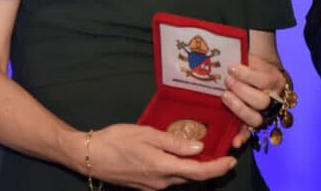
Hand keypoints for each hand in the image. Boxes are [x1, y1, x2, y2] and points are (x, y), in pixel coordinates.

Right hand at [82, 123, 235, 190]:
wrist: (89, 156)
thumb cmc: (116, 140)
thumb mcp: (147, 134)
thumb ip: (174, 143)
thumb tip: (198, 149)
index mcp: (162, 167)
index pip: (198, 172)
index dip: (218, 168)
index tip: (231, 161)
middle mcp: (160, 182)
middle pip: (192, 177)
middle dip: (210, 168)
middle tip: (224, 154)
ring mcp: (152, 186)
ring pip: (181, 179)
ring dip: (196, 169)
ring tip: (207, 154)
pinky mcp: (145, 186)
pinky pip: (170, 179)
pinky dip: (181, 170)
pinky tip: (183, 158)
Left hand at [222, 53, 286, 147]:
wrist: (255, 70)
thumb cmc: (250, 60)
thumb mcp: (251, 51)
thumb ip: (245, 46)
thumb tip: (231, 29)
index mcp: (275, 78)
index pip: (265, 80)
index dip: (247, 75)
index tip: (232, 67)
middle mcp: (274, 98)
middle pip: (261, 101)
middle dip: (241, 90)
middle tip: (227, 81)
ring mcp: (264, 112)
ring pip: (255, 118)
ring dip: (238, 107)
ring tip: (225, 95)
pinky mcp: (252, 123)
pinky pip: (250, 133)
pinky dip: (242, 137)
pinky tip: (234, 142)